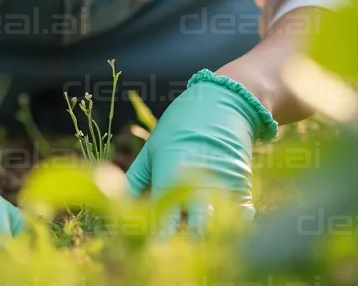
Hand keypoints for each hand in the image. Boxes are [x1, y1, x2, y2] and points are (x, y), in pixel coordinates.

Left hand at [124, 70, 277, 233]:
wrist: (224, 104)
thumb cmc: (180, 124)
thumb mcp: (153, 147)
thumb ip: (135, 178)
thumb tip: (115, 204)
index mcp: (170, 177)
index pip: (162, 224)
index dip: (156, 243)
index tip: (150, 252)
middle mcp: (198, 187)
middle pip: (195, 234)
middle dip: (187, 246)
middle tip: (176, 247)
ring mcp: (223, 189)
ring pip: (218, 230)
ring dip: (208, 237)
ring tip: (195, 236)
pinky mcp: (242, 188)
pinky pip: (240, 220)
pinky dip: (231, 226)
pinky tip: (219, 223)